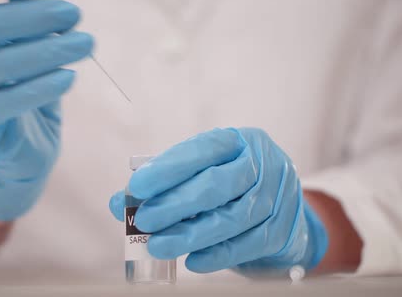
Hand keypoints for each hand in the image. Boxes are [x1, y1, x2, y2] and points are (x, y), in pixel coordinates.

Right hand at [0, 0, 92, 220]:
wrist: (15, 144)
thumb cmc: (21, 82)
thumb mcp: (27, 39)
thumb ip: (29, 1)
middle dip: (31, 17)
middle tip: (75, 12)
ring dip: (45, 52)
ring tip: (86, 43)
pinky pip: (1, 104)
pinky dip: (38, 89)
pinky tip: (69, 78)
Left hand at [109, 128, 327, 273]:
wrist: (281, 207)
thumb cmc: (228, 184)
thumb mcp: (202, 172)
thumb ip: (164, 185)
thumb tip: (120, 205)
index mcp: (238, 140)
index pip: (202, 149)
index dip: (168, 168)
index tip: (137, 186)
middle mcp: (263, 163)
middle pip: (217, 185)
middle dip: (176, 204)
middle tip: (144, 220)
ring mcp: (277, 196)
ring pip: (231, 218)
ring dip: (191, 235)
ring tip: (158, 245)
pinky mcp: (282, 229)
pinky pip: (248, 245)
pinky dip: (217, 254)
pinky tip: (192, 260)